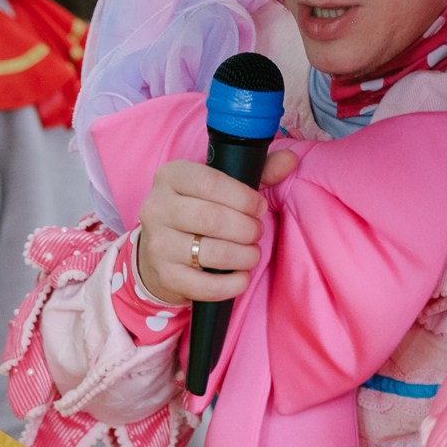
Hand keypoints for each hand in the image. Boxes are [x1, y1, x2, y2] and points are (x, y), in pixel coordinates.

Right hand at [135, 149, 297, 308]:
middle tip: (256, 232)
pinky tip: (241, 278)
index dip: (243, 197)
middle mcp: (157, 208)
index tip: (259, 207)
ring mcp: (157, 244)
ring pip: (210, 252)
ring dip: (243, 256)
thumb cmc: (197, 212)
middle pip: (212, 219)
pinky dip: (231, 285)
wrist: (159, 251)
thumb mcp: (221, 186)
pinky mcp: (164, 277)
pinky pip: (204, 285)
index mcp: (171, 177)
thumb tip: (289, 161)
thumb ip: (257, 172)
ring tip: (251, 254)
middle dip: (246, 228)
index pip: (211, 183)